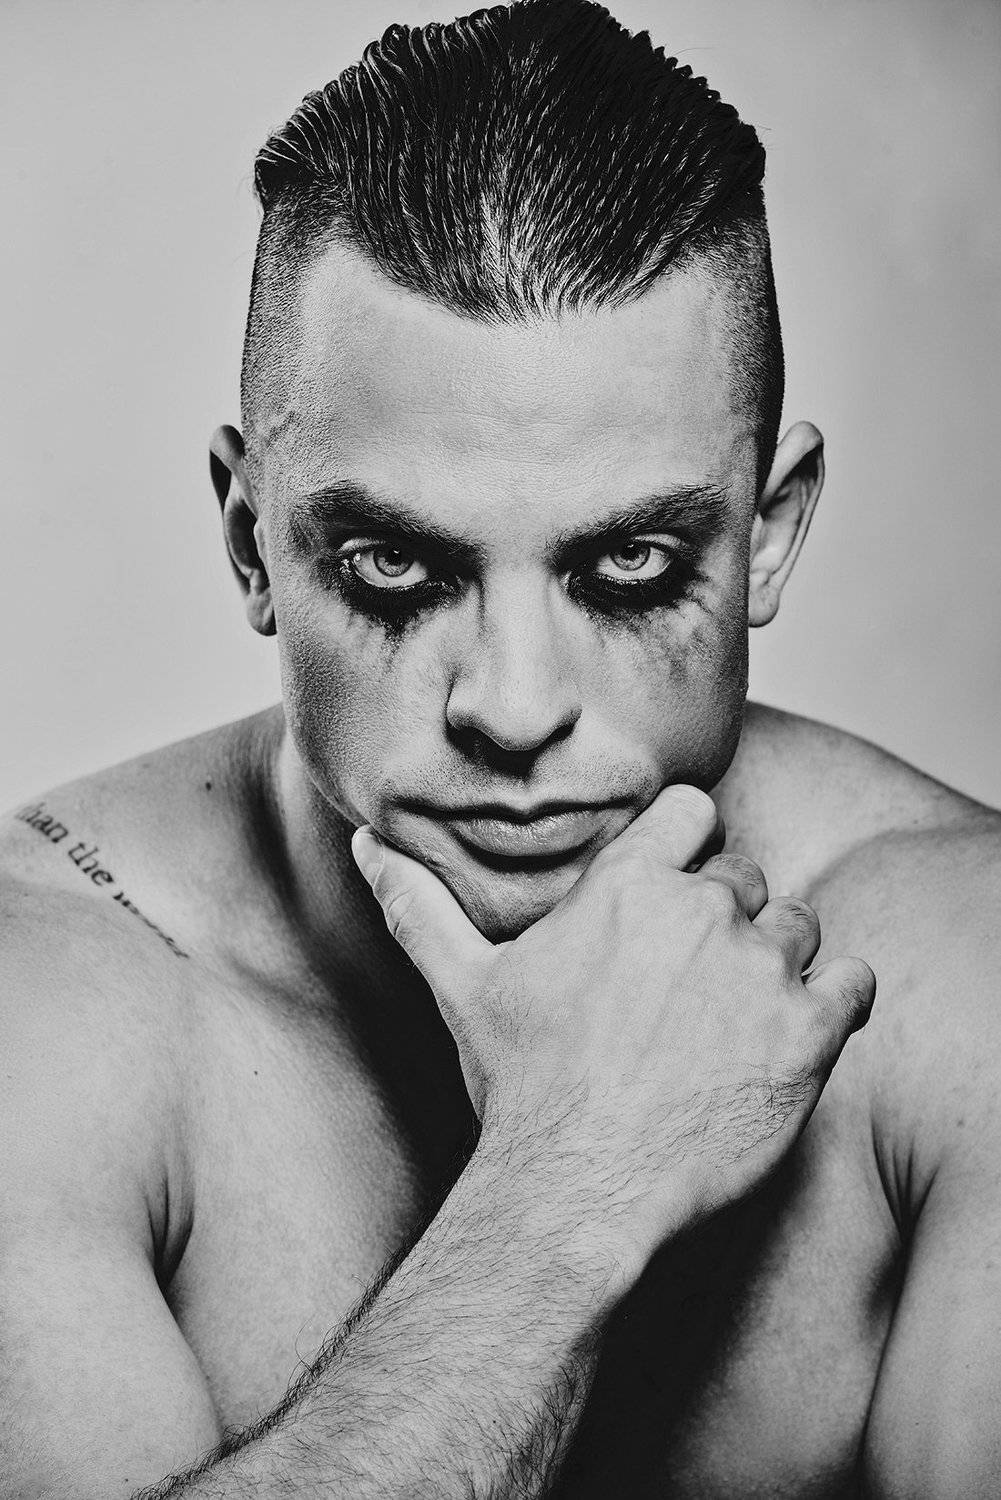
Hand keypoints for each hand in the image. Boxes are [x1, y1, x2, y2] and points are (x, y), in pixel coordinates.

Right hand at [352, 786, 874, 1260]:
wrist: (578, 1187)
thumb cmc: (522, 1085)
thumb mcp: (461, 984)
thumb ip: (416, 904)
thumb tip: (364, 844)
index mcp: (628, 883)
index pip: (693, 812)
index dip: (687, 850)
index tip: (672, 896)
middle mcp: (701, 909)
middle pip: (745, 879)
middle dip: (723, 922)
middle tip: (689, 989)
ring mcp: (759, 969)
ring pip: (798, 929)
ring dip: (775, 964)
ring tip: (731, 1023)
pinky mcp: (808, 1032)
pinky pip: (852, 981)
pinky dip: (834, 1002)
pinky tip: (791, 1037)